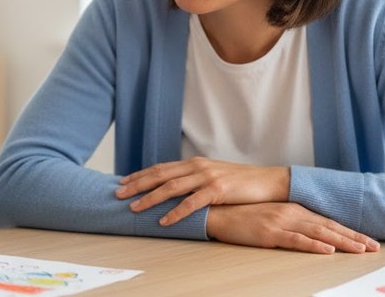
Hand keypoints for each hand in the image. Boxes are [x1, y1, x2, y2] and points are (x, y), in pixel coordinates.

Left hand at [115, 157, 289, 224]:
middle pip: (160, 175)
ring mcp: (207, 177)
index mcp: (193, 163)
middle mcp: (197, 167)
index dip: (140, 175)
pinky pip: (192, 203)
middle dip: (137, 185)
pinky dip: (176, 212)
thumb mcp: (212, 176)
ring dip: (150, 199)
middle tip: (117, 194)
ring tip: (134, 208)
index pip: (160, 168)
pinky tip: (164, 221)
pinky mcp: (218, 190)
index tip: (122, 182)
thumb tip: (172, 187)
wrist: (267, 181)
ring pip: (171, 188)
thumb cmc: (239, 182)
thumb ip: (193, 179)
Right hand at [207, 203, 380, 253]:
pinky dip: (313, 245)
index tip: (367, 240)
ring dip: (341, 242)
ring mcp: (280, 222)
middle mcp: (290, 213)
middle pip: (328, 227)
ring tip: (360, 250)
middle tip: (374, 247)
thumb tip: (310, 230)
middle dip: (353, 237)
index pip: (326, 221)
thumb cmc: (243, 215)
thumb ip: (290, 220)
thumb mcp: (271, 215)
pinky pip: (296, 240)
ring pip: (318, 233)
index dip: (349, 231)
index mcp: (292, 209)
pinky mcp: (269, 233)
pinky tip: (326, 249)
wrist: (218, 212)